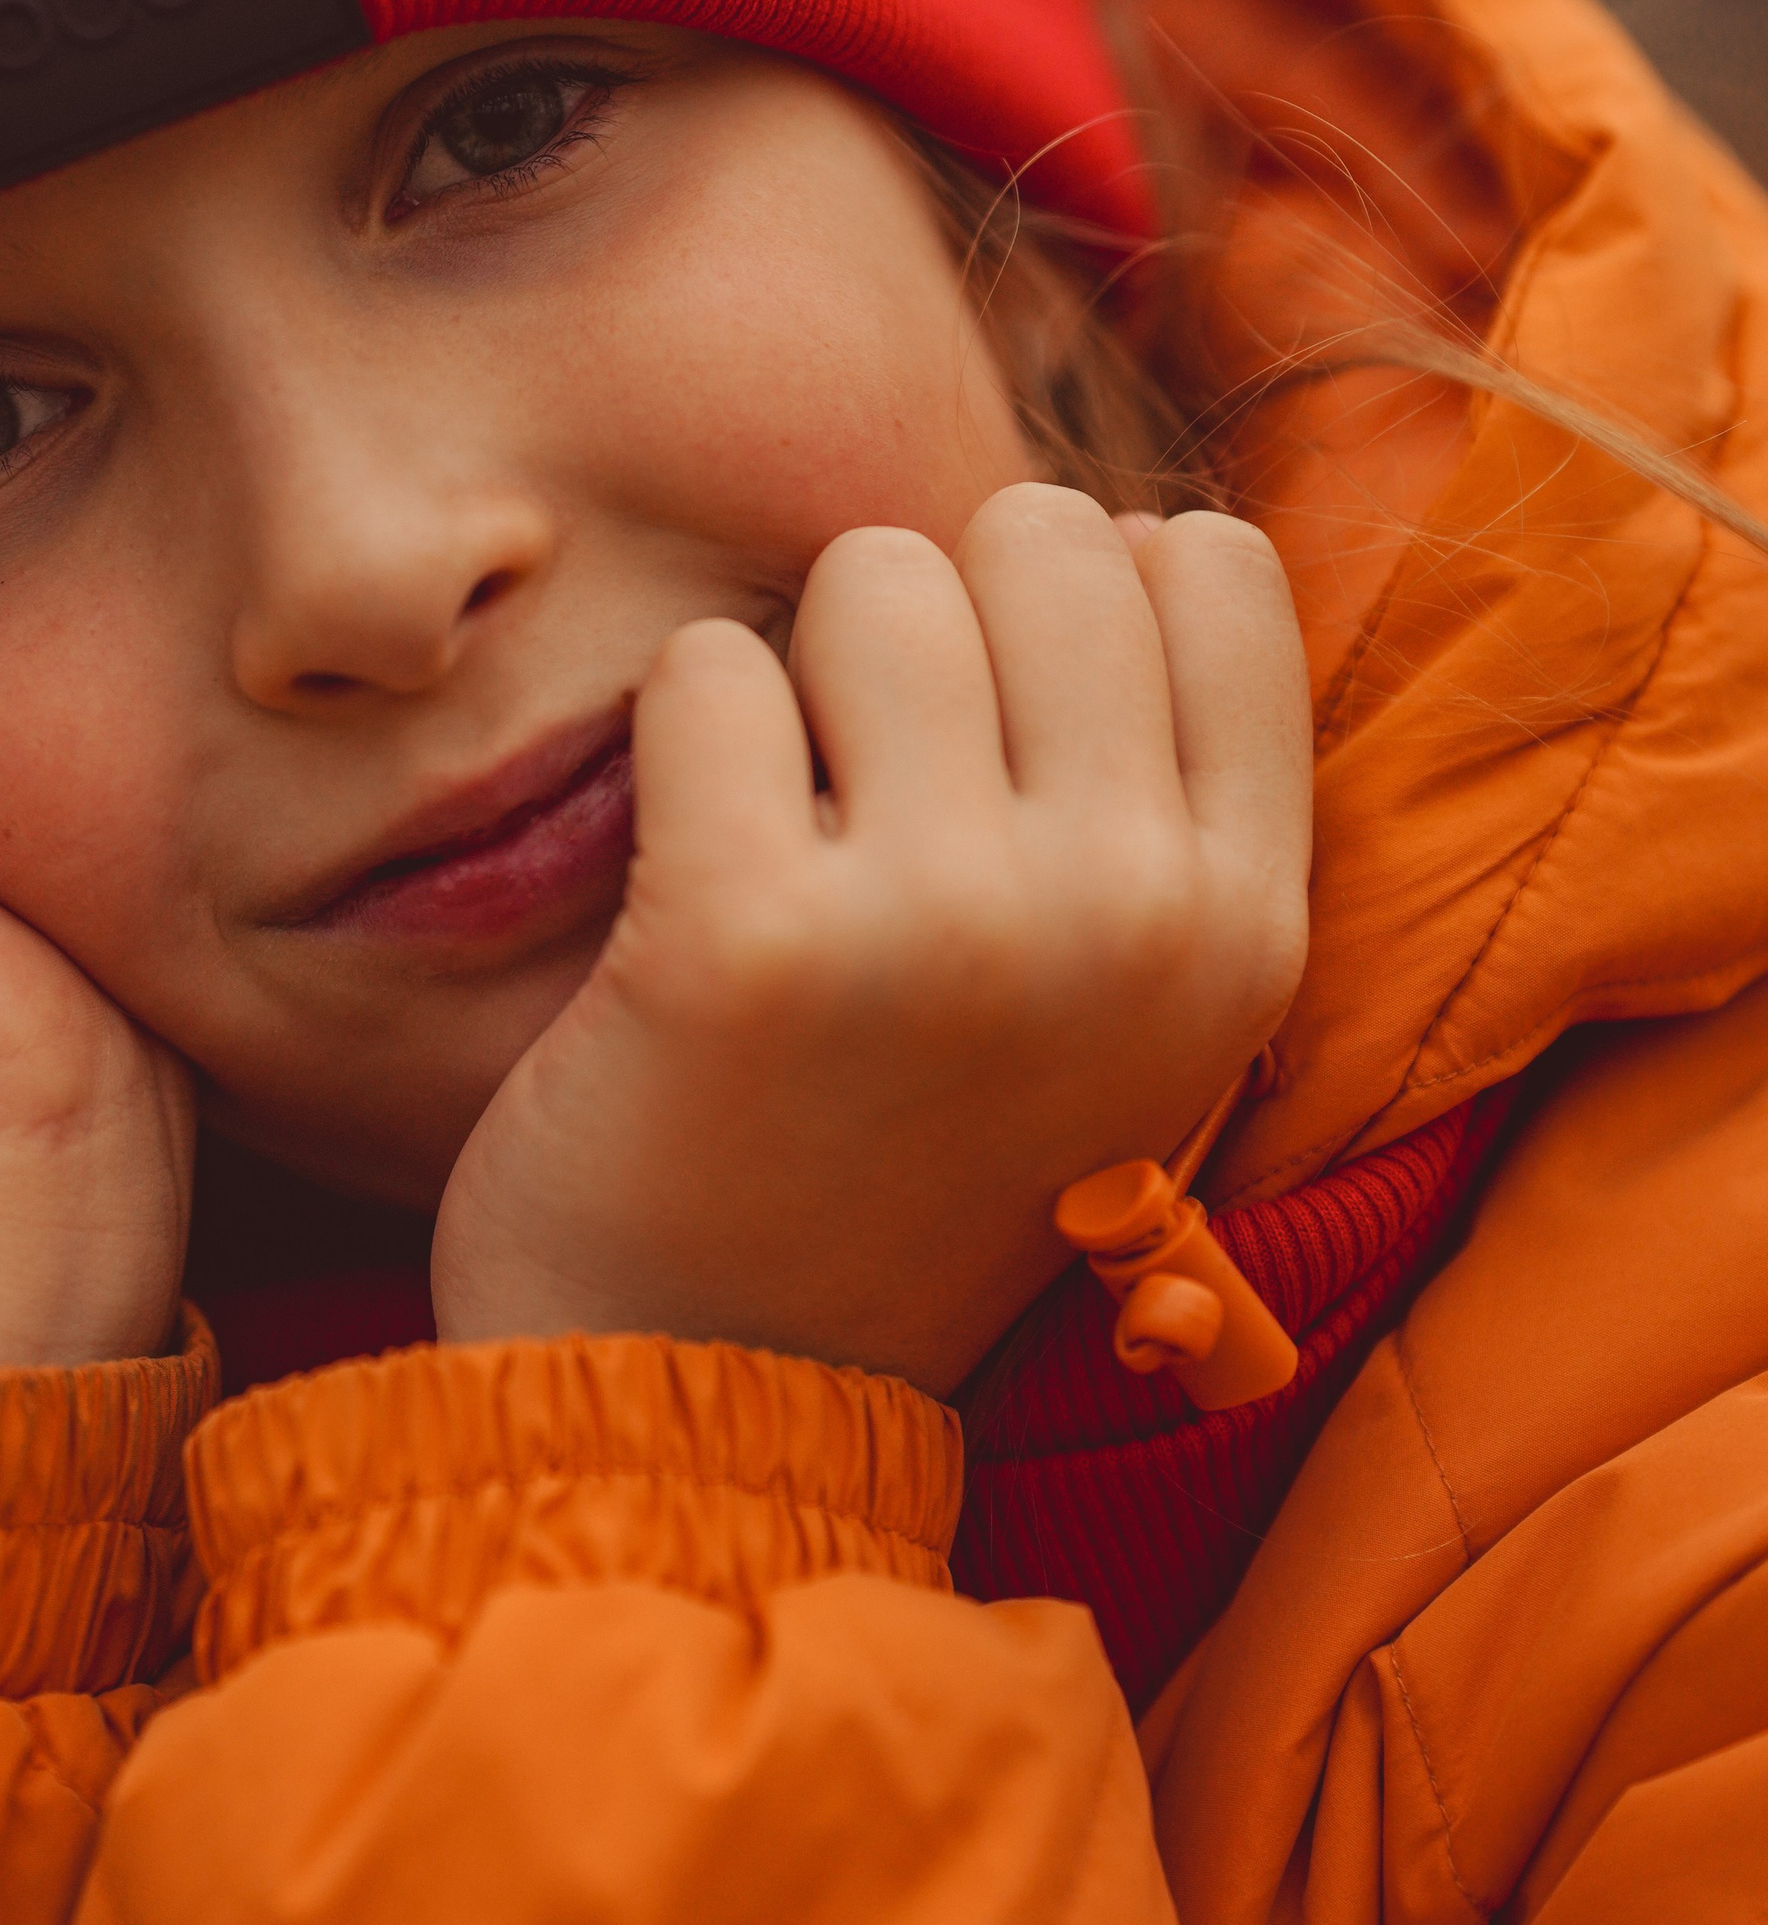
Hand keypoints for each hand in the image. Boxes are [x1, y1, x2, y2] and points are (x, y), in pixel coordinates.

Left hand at [431, 489, 1311, 1395]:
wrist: (702, 1396)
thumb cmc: (892, 1162)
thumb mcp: (1120, 1015)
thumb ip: (1161, 798)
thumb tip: (1135, 529)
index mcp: (1246, 928)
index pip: (1215, 563)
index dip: (1078, 595)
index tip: (998, 725)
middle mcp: (1129, 917)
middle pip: (1042, 532)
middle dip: (932, 612)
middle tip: (870, 775)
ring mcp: (946, 925)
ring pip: (875, 573)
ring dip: (800, 668)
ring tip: (784, 822)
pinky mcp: (748, 937)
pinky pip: (709, 667)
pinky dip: (677, 733)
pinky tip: (685, 864)